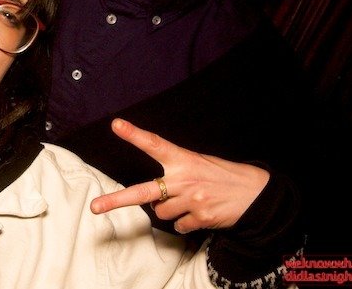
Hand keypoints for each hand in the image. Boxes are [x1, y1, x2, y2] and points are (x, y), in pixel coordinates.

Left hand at [90, 118, 269, 233]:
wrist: (256, 194)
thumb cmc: (223, 176)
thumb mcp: (199, 163)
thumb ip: (176, 173)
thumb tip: (154, 198)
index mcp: (183, 160)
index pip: (154, 144)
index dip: (134, 134)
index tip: (116, 125)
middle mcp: (183, 180)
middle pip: (143, 193)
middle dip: (116, 201)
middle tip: (95, 207)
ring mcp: (191, 201)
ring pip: (160, 213)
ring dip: (168, 210)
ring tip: (188, 201)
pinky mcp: (199, 219)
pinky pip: (178, 226)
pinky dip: (184, 223)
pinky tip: (198, 214)